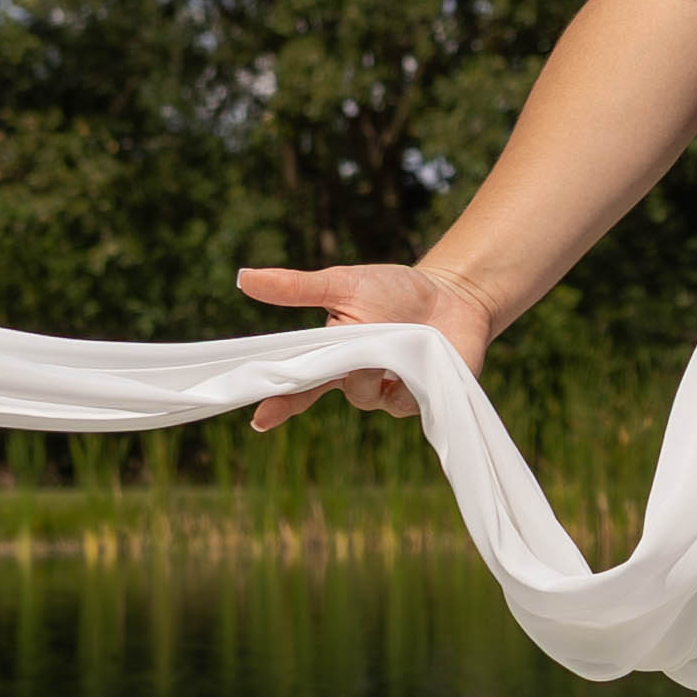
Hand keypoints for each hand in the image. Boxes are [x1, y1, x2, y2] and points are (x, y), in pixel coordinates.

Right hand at [232, 262, 493, 427]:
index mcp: (332, 357)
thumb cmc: (396, 290)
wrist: (454, 295)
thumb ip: (297, 288)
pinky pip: (402, 400)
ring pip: (364, 394)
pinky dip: (406, 377)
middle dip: (331, 374)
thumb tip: (243, 277)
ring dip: (372, 366)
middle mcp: (355, 381)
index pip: (297, 385)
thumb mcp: (344, 284)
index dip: (277, 403)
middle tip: (348, 351)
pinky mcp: (420, 401)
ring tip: (394, 335)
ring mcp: (387, 394)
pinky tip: (419, 357)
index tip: (259, 418)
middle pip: (329, 391)